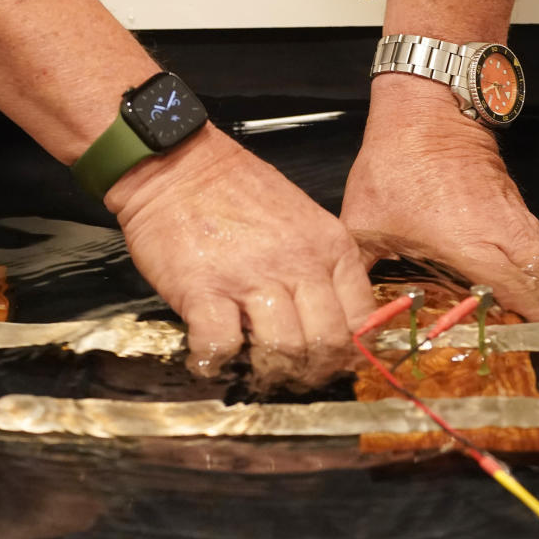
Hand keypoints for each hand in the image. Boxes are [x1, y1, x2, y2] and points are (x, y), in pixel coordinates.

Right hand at [106, 126, 377, 388]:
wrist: (177, 164)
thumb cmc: (236, 191)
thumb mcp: (302, 218)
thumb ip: (319, 264)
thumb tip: (325, 318)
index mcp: (328, 246)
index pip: (361, 318)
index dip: (349, 352)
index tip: (334, 361)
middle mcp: (298, 264)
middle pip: (326, 343)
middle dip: (312, 370)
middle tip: (293, 373)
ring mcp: (251, 278)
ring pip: (283, 350)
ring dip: (270, 371)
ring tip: (254, 367)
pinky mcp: (204, 290)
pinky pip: (221, 346)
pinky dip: (216, 363)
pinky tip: (210, 358)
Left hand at [341, 76, 538, 320]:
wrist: (423, 109)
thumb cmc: (393, 166)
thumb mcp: (363, 223)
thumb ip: (359, 269)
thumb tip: (350, 303)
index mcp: (468, 243)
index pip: (515, 291)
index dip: (526, 317)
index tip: (528, 339)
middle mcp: (501, 231)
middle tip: (535, 334)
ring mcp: (512, 212)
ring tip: (538, 313)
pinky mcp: (513, 199)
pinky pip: (534, 239)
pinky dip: (535, 261)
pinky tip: (524, 277)